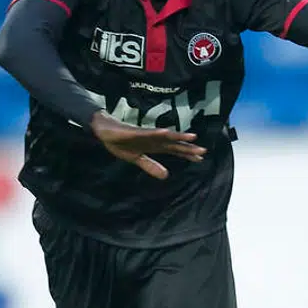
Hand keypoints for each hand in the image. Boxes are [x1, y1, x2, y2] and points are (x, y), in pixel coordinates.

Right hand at [90, 111, 206, 179]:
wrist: (104, 130)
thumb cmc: (121, 142)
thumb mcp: (136, 159)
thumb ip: (150, 166)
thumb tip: (166, 176)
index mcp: (155, 146)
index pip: (174, 150)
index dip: (187, 154)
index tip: (201, 158)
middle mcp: (154, 139)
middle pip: (174, 144)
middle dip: (188, 148)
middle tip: (203, 151)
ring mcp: (146, 134)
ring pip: (165, 136)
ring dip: (178, 136)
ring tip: (192, 137)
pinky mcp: (135, 132)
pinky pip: (147, 132)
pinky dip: (157, 132)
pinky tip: (166, 132)